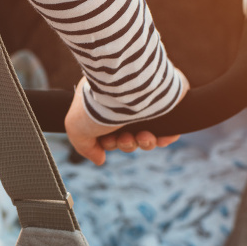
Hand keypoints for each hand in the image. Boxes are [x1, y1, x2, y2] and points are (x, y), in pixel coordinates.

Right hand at [64, 71, 188, 164]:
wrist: (126, 87)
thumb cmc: (97, 104)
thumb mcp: (76, 128)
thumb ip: (84, 146)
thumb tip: (100, 158)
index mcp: (104, 102)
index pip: (109, 131)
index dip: (109, 143)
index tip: (107, 141)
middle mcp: (125, 100)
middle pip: (129, 135)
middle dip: (127, 144)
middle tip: (125, 138)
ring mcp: (147, 101)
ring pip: (149, 133)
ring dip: (145, 142)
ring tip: (144, 136)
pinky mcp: (167, 101)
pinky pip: (171, 126)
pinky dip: (166, 137)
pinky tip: (159, 138)